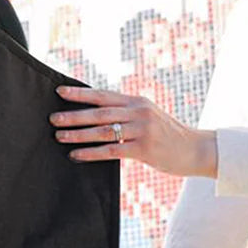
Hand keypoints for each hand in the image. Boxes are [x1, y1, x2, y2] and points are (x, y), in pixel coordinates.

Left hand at [50, 86, 217, 178]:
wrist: (195, 150)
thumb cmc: (168, 136)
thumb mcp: (149, 117)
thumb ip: (127, 114)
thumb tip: (100, 115)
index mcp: (137, 101)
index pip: (103, 95)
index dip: (80, 94)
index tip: (59, 92)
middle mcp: (138, 112)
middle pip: (99, 112)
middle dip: (74, 115)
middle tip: (52, 118)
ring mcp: (142, 130)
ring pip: (103, 131)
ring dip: (78, 134)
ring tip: (59, 136)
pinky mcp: (144, 149)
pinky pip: (111, 151)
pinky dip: (91, 153)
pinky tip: (76, 155)